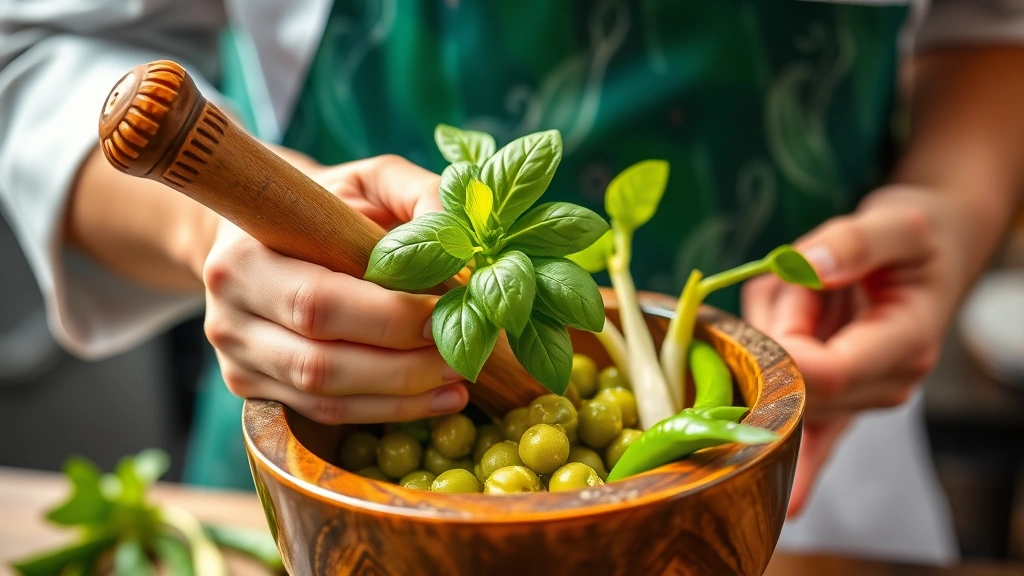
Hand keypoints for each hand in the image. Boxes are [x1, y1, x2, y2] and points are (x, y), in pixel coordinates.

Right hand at [200, 155, 468, 423]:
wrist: (265, 235)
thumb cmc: (327, 205)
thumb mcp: (371, 182)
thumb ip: (419, 196)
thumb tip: (463, 239)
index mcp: (244, 257)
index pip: (319, 301)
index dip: (386, 318)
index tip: (445, 314)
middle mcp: (228, 314)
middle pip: (320, 361)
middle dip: (402, 366)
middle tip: (460, 357)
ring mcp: (236, 359)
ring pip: (323, 398)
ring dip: (400, 396)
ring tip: (458, 382)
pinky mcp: (251, 388)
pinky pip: (323, 413)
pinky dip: (385, 410)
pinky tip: (435, 398)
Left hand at [742, 185, 964, 516]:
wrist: (925, 260)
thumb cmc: (912, 241)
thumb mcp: (894, 223)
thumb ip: (854, 242)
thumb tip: (811, 265)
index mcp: (904, 344)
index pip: (826, 370)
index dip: (782, 346)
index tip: (775, 297)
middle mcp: (884, 385)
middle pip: (792, 379)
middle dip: (774, 326)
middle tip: (805, 280)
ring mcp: (860, 401)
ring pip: (779, 380)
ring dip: (773, 328)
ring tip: (813, 296)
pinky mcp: (837, 403)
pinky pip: (816, 444)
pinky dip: (802, 467)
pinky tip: (791, 503)